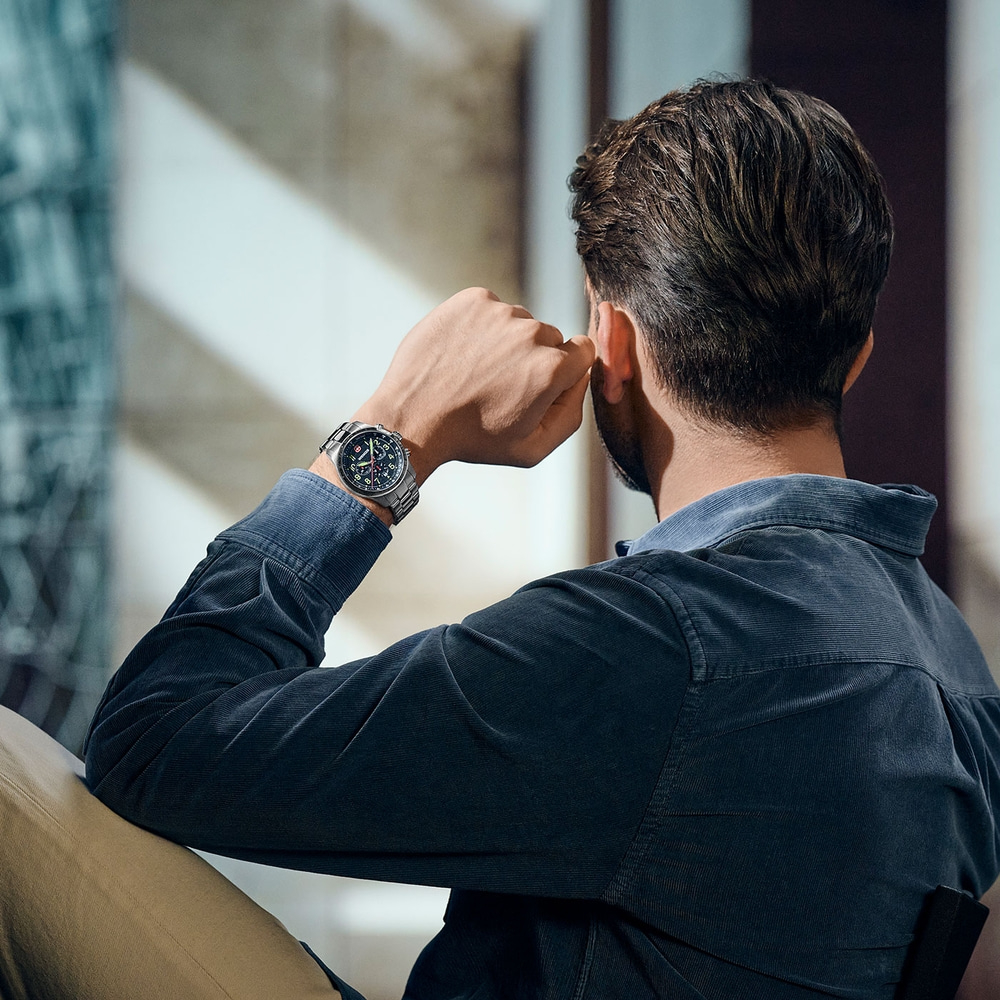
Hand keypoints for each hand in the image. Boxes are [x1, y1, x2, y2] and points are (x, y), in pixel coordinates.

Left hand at [349, 288, 594, 482]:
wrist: (412, 418)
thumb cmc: (472, 439)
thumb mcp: (532, 448)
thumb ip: (571, 415)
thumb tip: (582, 380)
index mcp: (552, 369)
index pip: (584, 350)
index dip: (565, 370)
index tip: (540, 384)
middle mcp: (531, 333)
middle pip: (550, 337)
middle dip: (534, 358)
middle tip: (500, 385)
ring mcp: (500, 312)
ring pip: (519, 321)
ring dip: (506, 341)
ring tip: (476, 372)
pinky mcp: (472, 300)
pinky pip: (491, 309)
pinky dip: (481, 327)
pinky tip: (463, 354)